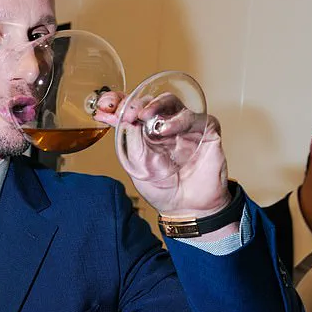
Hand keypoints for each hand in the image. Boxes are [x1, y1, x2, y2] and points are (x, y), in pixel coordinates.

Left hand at [95, 90, 230, 216]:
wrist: (187, 209)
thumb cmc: (163, 190)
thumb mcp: (138, 168)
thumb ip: (131, 143)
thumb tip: (123, 120)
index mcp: (145, 134)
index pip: (131, 111)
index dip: (118, 103)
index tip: (105, 104)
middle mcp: (164, 127)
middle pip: (150, 102)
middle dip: (135, 102)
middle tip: (127, 110)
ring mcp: (185, 128)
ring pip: (171, 103)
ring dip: (155, 105)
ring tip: (144, 115)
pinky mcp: (206, 131)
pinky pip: (194, 117)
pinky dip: (178, 120)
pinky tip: (165, 130)